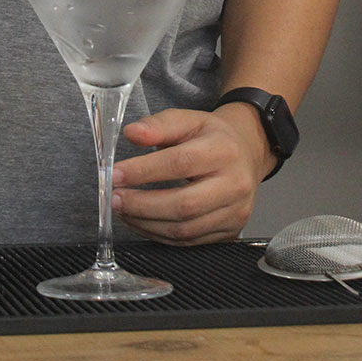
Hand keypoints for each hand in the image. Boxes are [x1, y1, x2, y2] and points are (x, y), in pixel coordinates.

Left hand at [111, 104, 273, 244]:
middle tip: (114, 199)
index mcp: (224, 151)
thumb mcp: (189, 119)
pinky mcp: (230, 231)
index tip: (115, 174)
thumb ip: (159, 125)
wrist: (247, 153)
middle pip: (183, 204)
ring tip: (123, 211)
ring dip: (146, 223)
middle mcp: (234, 184)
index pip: (180, 163)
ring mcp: (235, 212)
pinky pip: (189, 241)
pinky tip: (141, 222)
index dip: (144, 171)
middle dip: (142, 205)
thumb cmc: (213, 137)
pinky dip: (159, 235)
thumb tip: (132, 134)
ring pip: (184, 229)